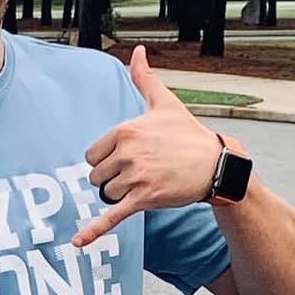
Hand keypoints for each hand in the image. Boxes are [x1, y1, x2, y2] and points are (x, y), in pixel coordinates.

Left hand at [74, 44, 221, 248]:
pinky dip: (94, 231)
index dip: (106, 161)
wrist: (216, 165)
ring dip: (120, 196)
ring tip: (146, 185)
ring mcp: (135, 177)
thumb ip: (145, 79)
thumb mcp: (165, 104)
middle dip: (112, 179)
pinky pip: (111, 217)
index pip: (92, 155)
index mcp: (125, 130)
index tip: (129, 159)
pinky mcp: (143, 200)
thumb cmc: (189, 135)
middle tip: (140, 173)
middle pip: (95, 176)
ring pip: (105, 195)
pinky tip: (78, 242)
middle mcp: (127, 152)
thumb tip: (138, 52)